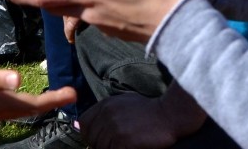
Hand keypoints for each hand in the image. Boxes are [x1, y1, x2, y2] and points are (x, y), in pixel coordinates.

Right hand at [0, 68, 76, 129]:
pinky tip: (18, 91)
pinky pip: (8, 105)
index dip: (54, 99)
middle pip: (30, 108)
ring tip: (51, 93)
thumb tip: (20, 80)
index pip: (33, 104)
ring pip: (20, 108)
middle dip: (50, 101)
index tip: (73, 94)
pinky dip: (21, 99)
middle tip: (69, 93)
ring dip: (38, 102)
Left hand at [80, 88, 207, 148]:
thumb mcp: (123, 103)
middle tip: (114, 144)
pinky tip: (127, 147)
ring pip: (100, 147)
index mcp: (105, 104)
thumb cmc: (148, 110)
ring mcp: (114, 127)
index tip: (98, 140)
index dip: (89, 134)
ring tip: (122, 145)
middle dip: (99, 145)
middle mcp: (107, 114)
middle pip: (91, 138)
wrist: (168, 114)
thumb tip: (79, 125)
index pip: (84, 123)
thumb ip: (104, 112)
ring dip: (109, 148)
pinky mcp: (123, 140)